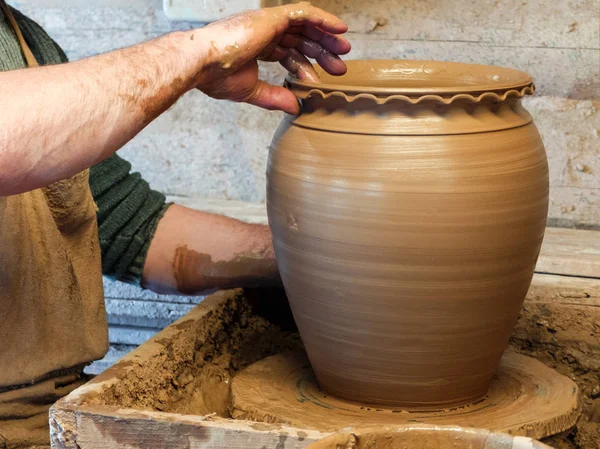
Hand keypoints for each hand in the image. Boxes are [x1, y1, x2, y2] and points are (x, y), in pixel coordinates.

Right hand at [194, 2, 350, 113]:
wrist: (201, 63)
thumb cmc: (215, 76)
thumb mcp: (251, 91)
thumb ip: (274, 97)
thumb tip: (295, 108)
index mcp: (257, 47)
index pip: (287, 54)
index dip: (304, 67)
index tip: (317, 81)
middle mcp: (264, 32)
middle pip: (300, 40)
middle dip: (320, 53)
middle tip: (339, 67)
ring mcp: (268, 23)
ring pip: (305, 26)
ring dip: (326, 37)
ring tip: (344, 50)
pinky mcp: (272, 17)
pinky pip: (304, 13)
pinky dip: (323, 19)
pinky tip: (339, 29)